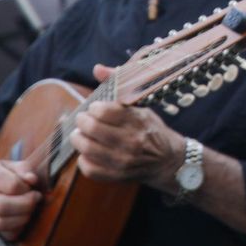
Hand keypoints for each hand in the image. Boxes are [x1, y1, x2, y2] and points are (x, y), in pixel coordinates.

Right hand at [0, 158, 42, 240]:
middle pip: (4, 206)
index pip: (12, 186)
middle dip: (26, 205)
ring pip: (1, 223)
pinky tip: (20, 218)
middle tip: (35, 200)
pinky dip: (17, 229)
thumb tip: (32, 180)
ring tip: (29, 210)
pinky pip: (2, 234)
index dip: (27, 190)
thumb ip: (24, 170)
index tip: (34, 190)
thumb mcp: (10, 165)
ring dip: (22, 218)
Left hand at [69, 63, 181, 187]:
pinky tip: (87, 153)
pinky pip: (89, 168)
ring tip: (80, 134)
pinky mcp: (116, 176)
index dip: (94, 108)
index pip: (104, 111)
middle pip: (92, 129)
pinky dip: (83, 159)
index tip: (95, 108)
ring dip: (78, 139)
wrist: (167, 161)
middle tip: (83, 119)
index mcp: (137, 121)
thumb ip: (117, 85)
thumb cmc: (150, 130)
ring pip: (87, 149)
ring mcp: (123, 161)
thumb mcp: (140, 106)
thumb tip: (97, 68)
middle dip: (82, 121)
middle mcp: (131, 141)